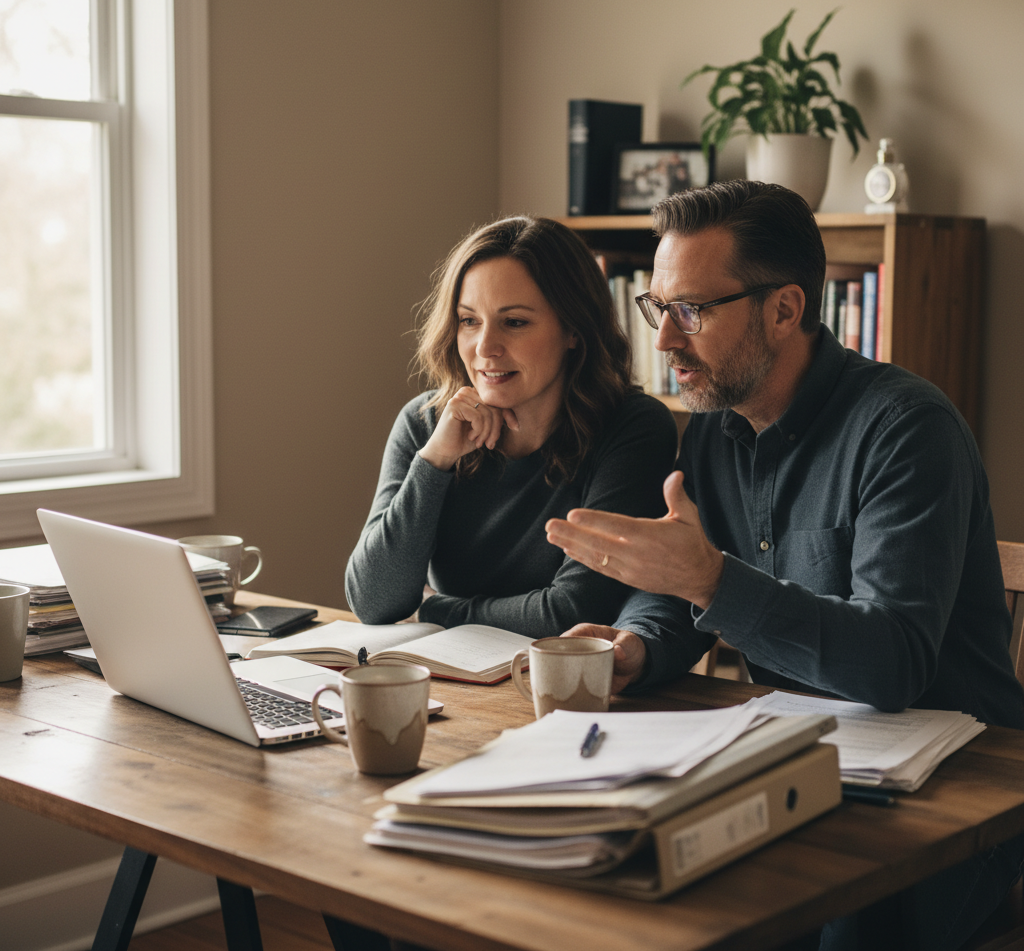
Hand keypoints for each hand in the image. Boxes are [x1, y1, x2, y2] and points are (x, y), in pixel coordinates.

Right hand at [418, 387, 518, 470]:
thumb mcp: (485, 428)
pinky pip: (477, 417)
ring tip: (480, 442)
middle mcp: (467, 392)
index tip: (516, 428)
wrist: (445, 451)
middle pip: (494, 407)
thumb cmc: (465, 440)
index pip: (498, 401)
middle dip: (496, 428)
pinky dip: (478, 431)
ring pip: (487, 413)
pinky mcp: (454, 405)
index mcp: (475, 394)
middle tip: (490, 444)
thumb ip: (497, 420)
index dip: (508, 415)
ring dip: (486, 432)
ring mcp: (459, 397)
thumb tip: (516, 422)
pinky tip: (471, 437)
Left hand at [545, 471, 723, 608]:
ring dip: (572, 545)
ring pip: (595, 557)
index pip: (617, 527)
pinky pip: (601, 568)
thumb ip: (677, 496)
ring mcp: (630, 569)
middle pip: (598, 543)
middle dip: (572, 534)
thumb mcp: (689, 517)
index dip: (594, 521)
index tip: (572, 515)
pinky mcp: (627, 578)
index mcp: (650, 536)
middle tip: (550, 525)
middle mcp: (637, 554)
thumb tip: (675, 473)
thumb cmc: (692, 542)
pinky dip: (583, 559)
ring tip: (551, 535)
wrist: (699, 578)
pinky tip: (568, 549)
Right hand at [561, 624, 645, 693]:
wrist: (636, 664)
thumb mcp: (630, 642)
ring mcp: (578, 665)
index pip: (565, 639)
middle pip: (558, 657)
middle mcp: (577, 649)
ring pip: (562, 672)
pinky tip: (566, 700)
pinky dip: (569, 693)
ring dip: (559, 682)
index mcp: (584, 634)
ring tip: (559, 692)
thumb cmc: (630, 646)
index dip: (557, 648)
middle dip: (554, 668)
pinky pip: (572, 686)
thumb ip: (624, 645)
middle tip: (556, 680)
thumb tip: (618, 651)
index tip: (555, 658)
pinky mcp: (582, 680)